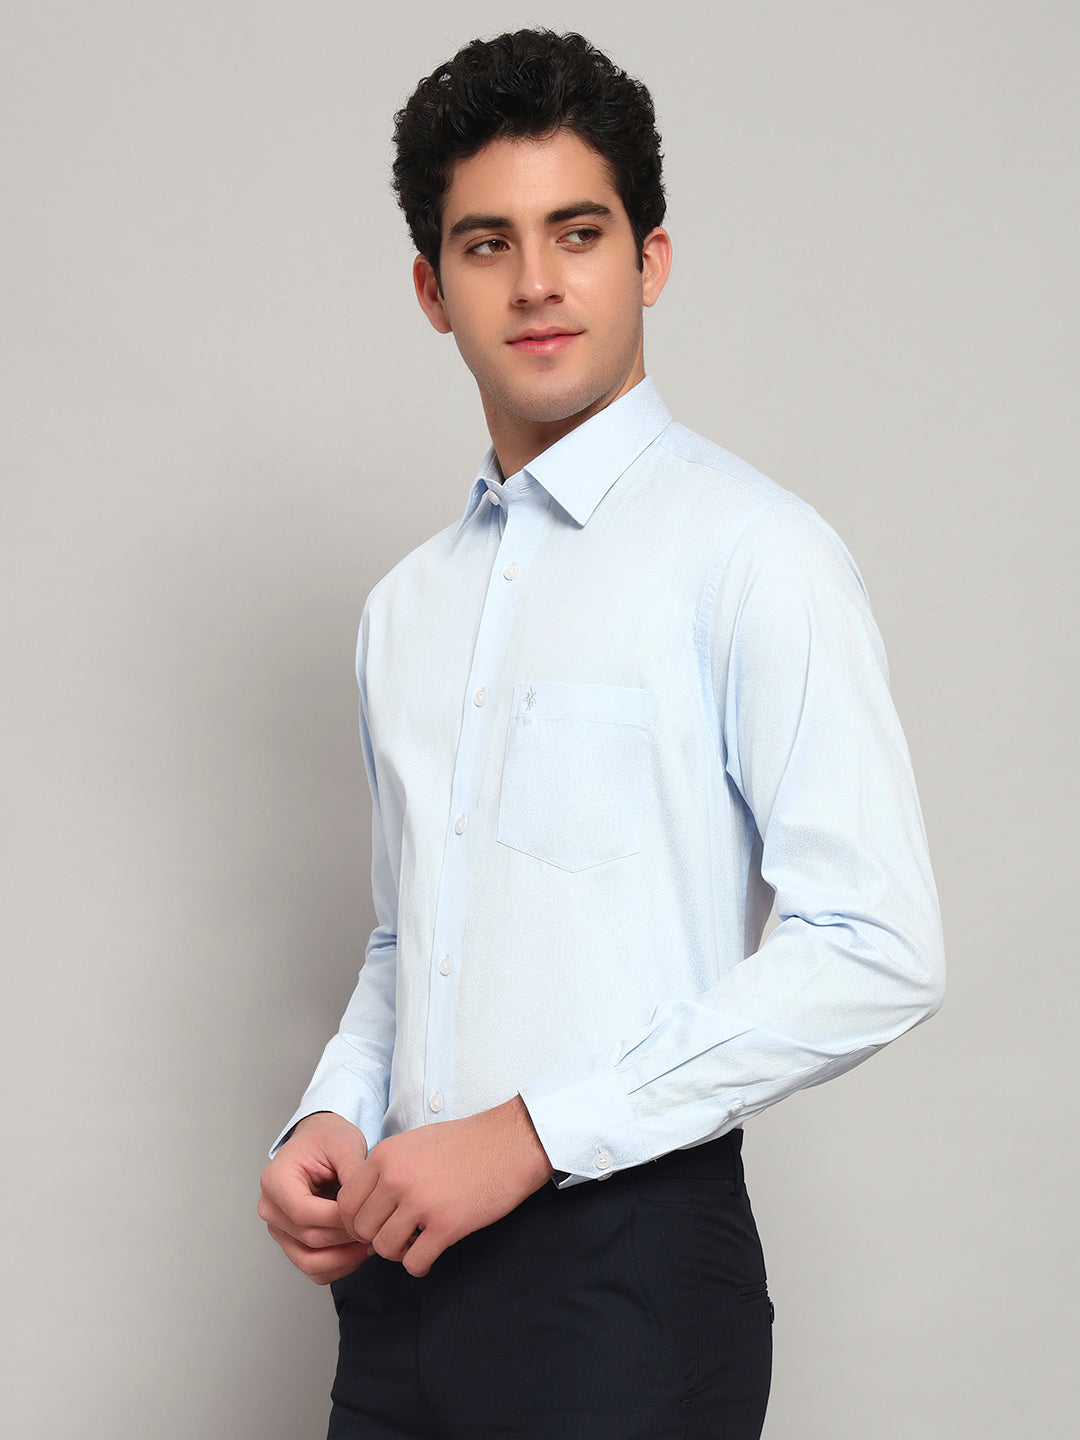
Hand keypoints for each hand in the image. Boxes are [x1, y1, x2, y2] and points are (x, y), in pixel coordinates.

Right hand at [258, 1112, 372, 1283]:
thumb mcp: (345, 1144)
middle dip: (347, 1237)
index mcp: (275, 1180)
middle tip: (376, 1227)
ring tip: (370, 1242)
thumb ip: (354, 1174)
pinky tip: (359, 1249)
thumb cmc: (327, 1140)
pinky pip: (314, 1269)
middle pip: (309, 1238)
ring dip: (344, 1258)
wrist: (320, 1142)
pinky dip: (339, 1266)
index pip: (303, 1213)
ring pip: (310, 1262)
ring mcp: (279, 1230)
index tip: (367, 1214)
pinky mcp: (292, 1244)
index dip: (338, 1219)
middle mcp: (271, 1208)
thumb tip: (364, 1207)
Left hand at [337, 1096, 552, 1276]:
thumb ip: (387, 1168)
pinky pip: (414, 1262)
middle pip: (361, 1229)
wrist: (511, 1143)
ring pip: (385, 1249)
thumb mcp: (415, 1142)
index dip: (357, 1219)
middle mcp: (396, 1178)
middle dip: (376, 1237)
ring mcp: (420, 1203)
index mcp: (386, 1155)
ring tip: (416, 1241)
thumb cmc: (466, 1142)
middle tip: (397, 1234)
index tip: (375, 1223)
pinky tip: (431, 1252)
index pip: (345, 1202)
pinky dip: (419, 1264)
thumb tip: (367, 1204)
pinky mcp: (446, 1225)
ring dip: (398, 1252)